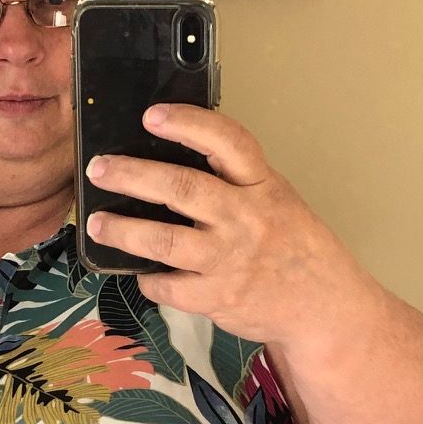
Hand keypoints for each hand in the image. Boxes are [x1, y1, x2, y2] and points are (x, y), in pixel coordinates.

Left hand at [85, 103, 334, 339]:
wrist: (325, 308)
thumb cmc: (295, 247)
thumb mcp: (277, 199)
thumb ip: (236, 181)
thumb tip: (171, 158)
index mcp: (263, 185)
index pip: (227, 141)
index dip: (188, 124)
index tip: (152, 115)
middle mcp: (246, 218)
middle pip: (181, 188)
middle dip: (131, 175)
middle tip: (99, 169)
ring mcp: (230, 261)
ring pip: (164, 241)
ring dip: (122, 230)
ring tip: (97, 224)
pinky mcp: (217, 298)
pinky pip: (167, 287)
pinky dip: (147, 278)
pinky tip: (138, 270)